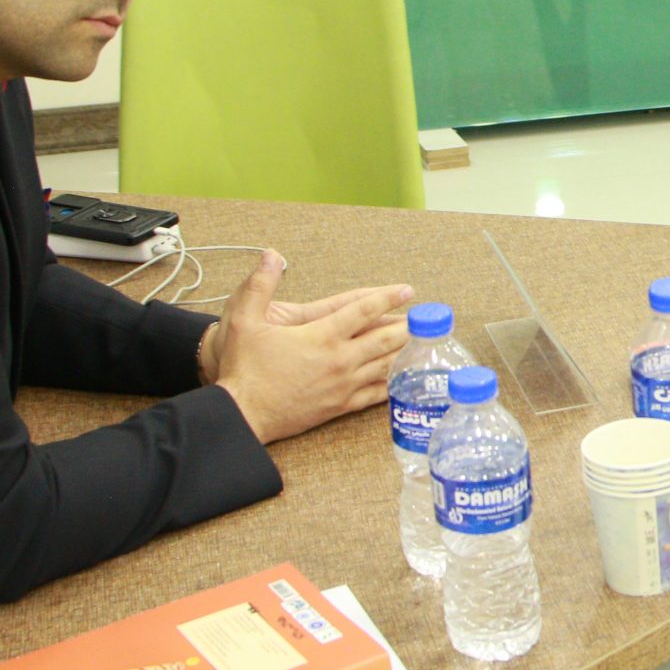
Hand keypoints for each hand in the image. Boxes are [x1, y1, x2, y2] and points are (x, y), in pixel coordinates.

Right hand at [211, 251, 413, 444]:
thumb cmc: (242, 369)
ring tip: (424, 344)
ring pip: (384, 366)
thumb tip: (272, 255)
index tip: (407, 290)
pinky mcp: (340, 407)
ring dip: (406, 353)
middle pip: (384, 339)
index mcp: (321, 336)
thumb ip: (260, 284)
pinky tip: (404, 380)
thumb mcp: (244, 320)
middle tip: (428, 318)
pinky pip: (375, 395)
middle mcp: (339, 360)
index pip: (363, 311)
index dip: (387, 298)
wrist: (241, 414)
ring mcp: (343, 386)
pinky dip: (393, 385)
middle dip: (408, 327)